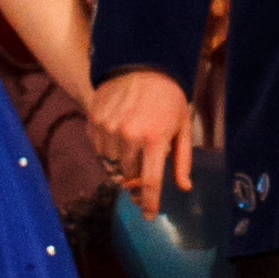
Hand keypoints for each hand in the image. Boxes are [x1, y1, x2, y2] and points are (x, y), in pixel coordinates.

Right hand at [91, 67, 193, 210]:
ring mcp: (108, 129)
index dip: (148, 203)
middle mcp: (128, 136)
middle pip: (128, 175)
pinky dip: (108, 151)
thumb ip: (182, 160)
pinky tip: (118, 138)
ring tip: (131, 150)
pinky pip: (99, 149)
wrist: (140, 62)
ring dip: (121, 165)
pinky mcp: (94, 121)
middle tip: (141, 178)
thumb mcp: (182, 126)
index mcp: (154, 139)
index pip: (149, 182)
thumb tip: (184, 187)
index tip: (147, 215)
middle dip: (136, 181)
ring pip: (111, 164)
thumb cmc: (167, 95)